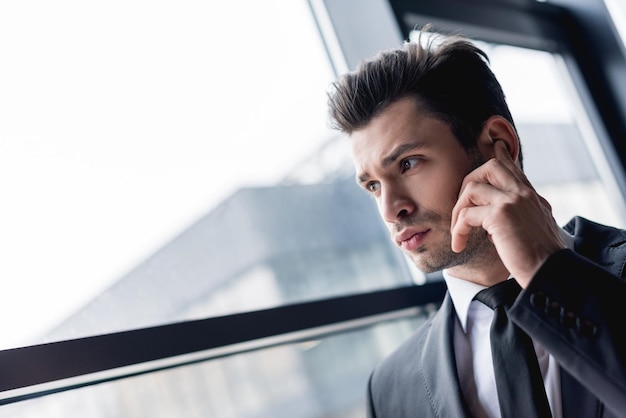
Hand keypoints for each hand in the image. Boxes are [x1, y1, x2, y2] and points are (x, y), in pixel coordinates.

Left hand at [450, 140, 565, 286]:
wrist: (549, 272)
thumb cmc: (540, 259)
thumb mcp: (535, 229)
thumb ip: (520, 216)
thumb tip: (498, 218)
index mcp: (531, 196)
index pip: (513, 168)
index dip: (501, 157)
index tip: (495, 146)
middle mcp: (523, 194)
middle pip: (489, 167)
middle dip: (467, 183)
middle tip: (460, 209)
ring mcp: (512, 201)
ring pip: (471, 188)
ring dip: (457, 211)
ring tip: (457, 232)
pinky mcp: (500, 215)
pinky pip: (466, 214)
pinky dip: (458, 229)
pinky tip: (458, 245)